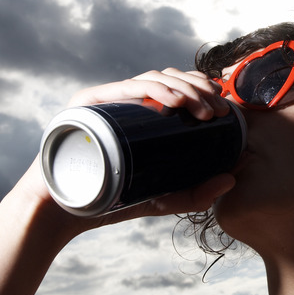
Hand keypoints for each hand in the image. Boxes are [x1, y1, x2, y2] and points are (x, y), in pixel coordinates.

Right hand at [13, 68, 236, 235]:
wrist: (61, 214)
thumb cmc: (110, 202)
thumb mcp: (162, 198)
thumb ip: (195, 193)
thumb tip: (232, 179)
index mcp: (140, 114)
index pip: (176, 89)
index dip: (202, 90)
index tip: (223, 108)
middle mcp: (124, 101)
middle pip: (168, 79)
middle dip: (199, 90)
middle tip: (218, 112)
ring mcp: (106, 99)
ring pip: (152, 79)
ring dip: (184, 89)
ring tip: (203, 111)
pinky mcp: (88, 103)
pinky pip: (126, 88)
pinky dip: (154, 90)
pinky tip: (176, 103)